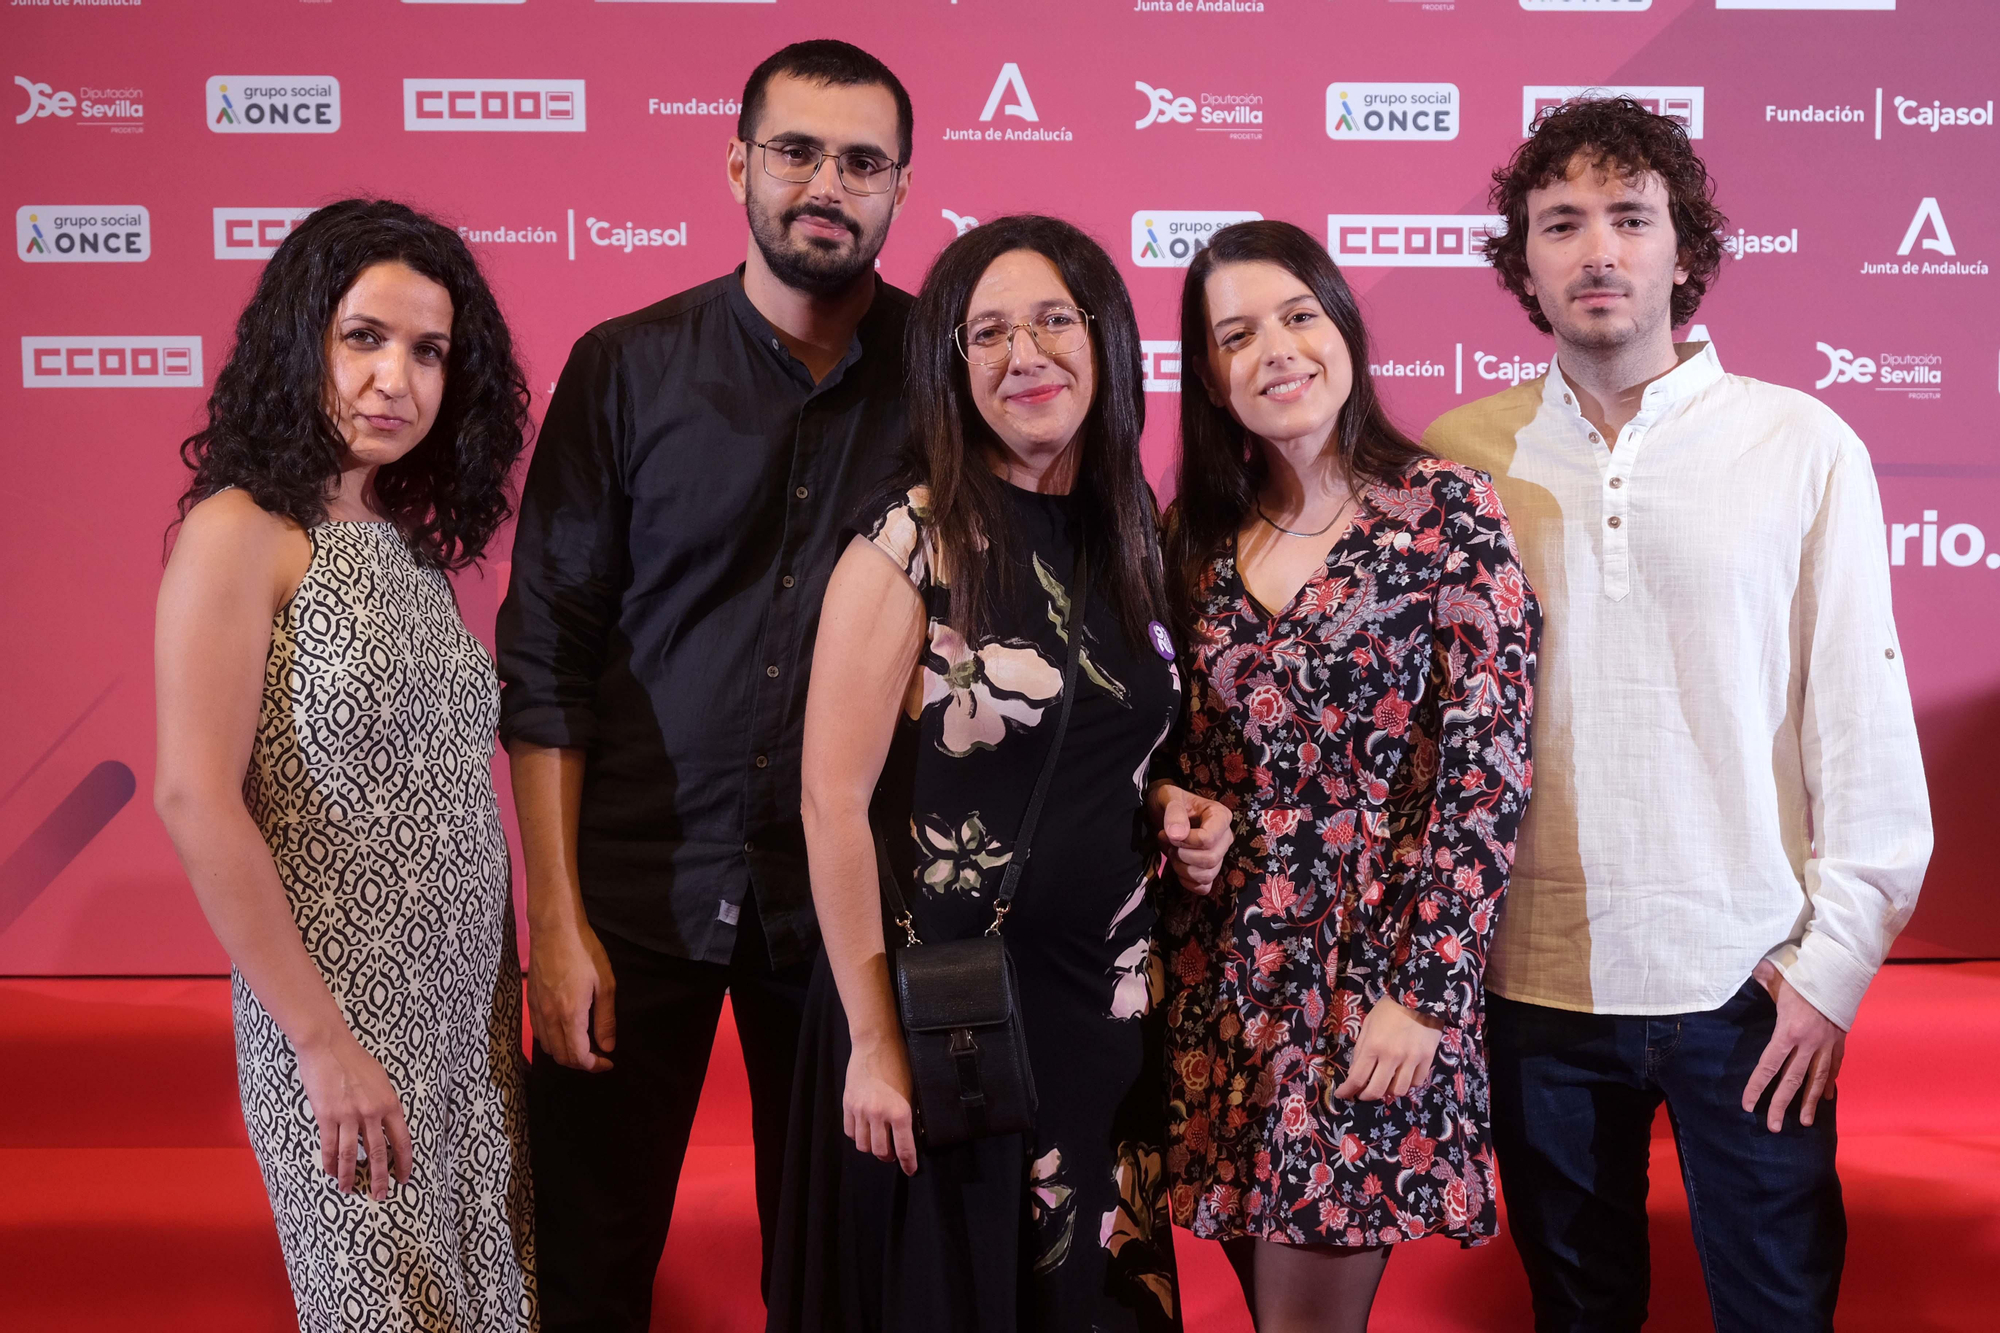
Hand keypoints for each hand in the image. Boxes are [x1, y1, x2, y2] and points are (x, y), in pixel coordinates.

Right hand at [295, 1032, 412, 1200]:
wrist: (328, 1045)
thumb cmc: (355, 1059)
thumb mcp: (381, 1080)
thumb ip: (384, 1103)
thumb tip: (385, 1124)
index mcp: (389, 1103)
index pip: (402, 1139)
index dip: (404, 1161)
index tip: (404, 1177)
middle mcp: (372, 1112)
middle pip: (378, 1153)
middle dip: (380, 1178)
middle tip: (381, 1196)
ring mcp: (349, 1115)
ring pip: (351, 1155)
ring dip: (350, 1176)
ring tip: (350, 1190)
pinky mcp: (327, 1116)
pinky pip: (330, 1146)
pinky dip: (330, 1162)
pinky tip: (331, 1173)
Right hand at [528, 914, 616, 1071]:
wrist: (554, 929)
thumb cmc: (584, 952)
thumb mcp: (605, 984)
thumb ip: (605, 1019)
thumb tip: (607, 1047)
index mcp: (569, 1014)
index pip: (577, 1055)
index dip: (593, 1066)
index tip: (607, 1062)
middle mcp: (549, 1017)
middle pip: (560, 1056)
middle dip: (580, 1063)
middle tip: (598, 1056)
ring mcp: (537, 1009)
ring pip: (547, 1047)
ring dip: (565, 1053)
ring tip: (584, 1045)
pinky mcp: (530, 1001)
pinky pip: (539, 1032)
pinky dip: (552, 1041)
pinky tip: (566, 1031)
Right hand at [843, 1032, 918, 1175]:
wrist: (874, 1044)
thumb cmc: (899, 1065)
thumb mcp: (911, 1091)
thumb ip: (909, 1115)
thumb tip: (911, 1137)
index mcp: (899, 1111)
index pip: (904, 1148)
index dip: (908, 1163)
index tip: (910, 1170)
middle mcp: (878, 1114)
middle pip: (880, 1151)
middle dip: (889, 1157)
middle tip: (893, 1154)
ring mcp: (860, 1110)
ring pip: (863, 1145)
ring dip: (872, 1148)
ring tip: (879, 1142)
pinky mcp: (847, 1104)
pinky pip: (850, 1132)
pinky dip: (859, 1136)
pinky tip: (866, 1130)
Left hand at [1146, 781, 1233, 894]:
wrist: (1162, 810)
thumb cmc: (1168, 800)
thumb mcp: (1168, 797)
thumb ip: (1174, 812)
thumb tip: (1177, 835)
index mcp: (1220, 816)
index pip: (1208, 839)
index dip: (1186, 841)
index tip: (1170, 834)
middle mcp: (1225, 837)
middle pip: (1210, 859)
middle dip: (1183, 856)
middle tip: (1169, 843)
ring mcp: (1219, 855)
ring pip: (1207, 875)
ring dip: (1182, 868)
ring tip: (1171, 853)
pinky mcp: (1209, 869)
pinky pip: (1204, 887)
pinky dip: (1188, 882)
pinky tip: (1177, 868)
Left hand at [1334, 998, 1443, 1101]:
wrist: (1420, 997)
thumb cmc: (1389, 1010)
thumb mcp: (1368, 1025)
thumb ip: (1361, 1049)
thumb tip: (1355, 1073)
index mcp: (1373, 1045)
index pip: (1357, 1077)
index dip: (1348, 1090)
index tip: (1343, 1095)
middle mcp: (1391, 1056)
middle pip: (1377, 1090)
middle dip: (1366, 1096)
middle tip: (1362, 1094)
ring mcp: (1411, 1059)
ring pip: (1398, 1091)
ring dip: (1388, 1091)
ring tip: (1384, 1084)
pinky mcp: (1427, 1059)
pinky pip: (1416, 1083)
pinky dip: (1407, 1084)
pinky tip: (1402, 1077)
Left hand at [1742, 960, 1844, 1131]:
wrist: (1842, 973)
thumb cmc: (1805, 976)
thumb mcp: (1776, 977)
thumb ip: (1762, 979)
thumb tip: (1754, 974)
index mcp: (1788, 1032)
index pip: (1769, 1065)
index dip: (1757, 1087)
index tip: (1748, 1105)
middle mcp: (1808, 1044)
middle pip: (1792, 1081)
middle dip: (1781, 1105)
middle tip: (1773, 1127)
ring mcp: (1826, 1045)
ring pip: (1816, 1080)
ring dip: (1808, 1102)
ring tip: (1803, 1123)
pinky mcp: (1839, 1042)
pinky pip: (1833, 1068)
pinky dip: (1829, 1084)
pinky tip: (1825, 1099)